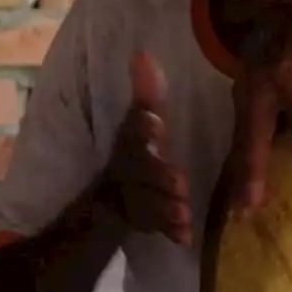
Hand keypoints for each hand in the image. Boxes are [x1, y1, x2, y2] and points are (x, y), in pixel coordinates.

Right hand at [99, 53, 191, 245]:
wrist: (107, 200)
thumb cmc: (136, 154)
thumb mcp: (142, 123)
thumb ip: (146, 94)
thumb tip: (142, 54)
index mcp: (127, 141)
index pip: (131, 130)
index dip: (142, 126)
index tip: (156, 123)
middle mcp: (121, 168)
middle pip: (134, 171)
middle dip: (156, 175)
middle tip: (180, 183)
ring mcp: (123, 196)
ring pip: (141, 201)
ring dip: (162, 207)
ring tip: (184, 213)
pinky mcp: (133, 220)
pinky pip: (150, 227)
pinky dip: (167, 231)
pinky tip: (185, 236)